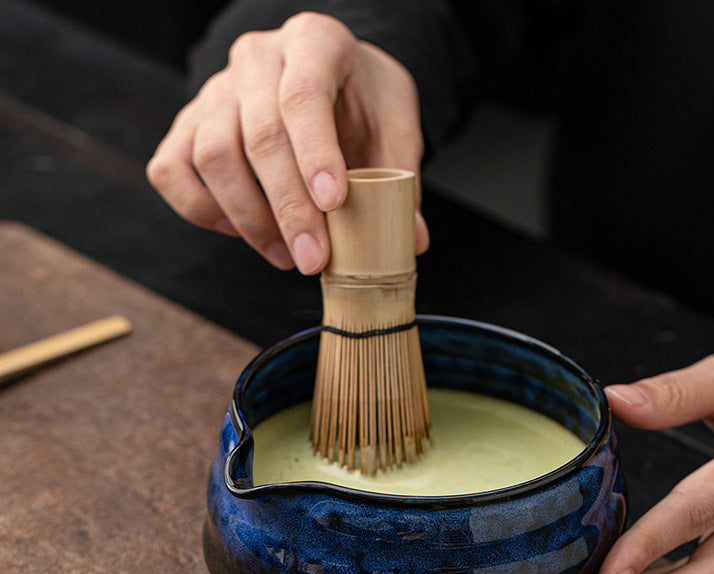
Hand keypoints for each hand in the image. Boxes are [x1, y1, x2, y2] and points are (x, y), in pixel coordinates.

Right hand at [147, 12, 428, 273]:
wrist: (327, 78)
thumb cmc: (361, 102)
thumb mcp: (395, 123)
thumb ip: (401, 176)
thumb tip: (411, 239)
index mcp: (314, 43)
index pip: (303, 96)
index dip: (315, 155)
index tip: (334, 204)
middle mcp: (257, 59)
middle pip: (257, 135)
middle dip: (287, 208)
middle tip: (313, 259)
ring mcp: (216, 90)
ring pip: (211, 155)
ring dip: (249, 219)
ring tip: (288, 256)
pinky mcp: (188, 124)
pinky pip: (171, 170)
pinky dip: (199, 210)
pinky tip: (238, 231)